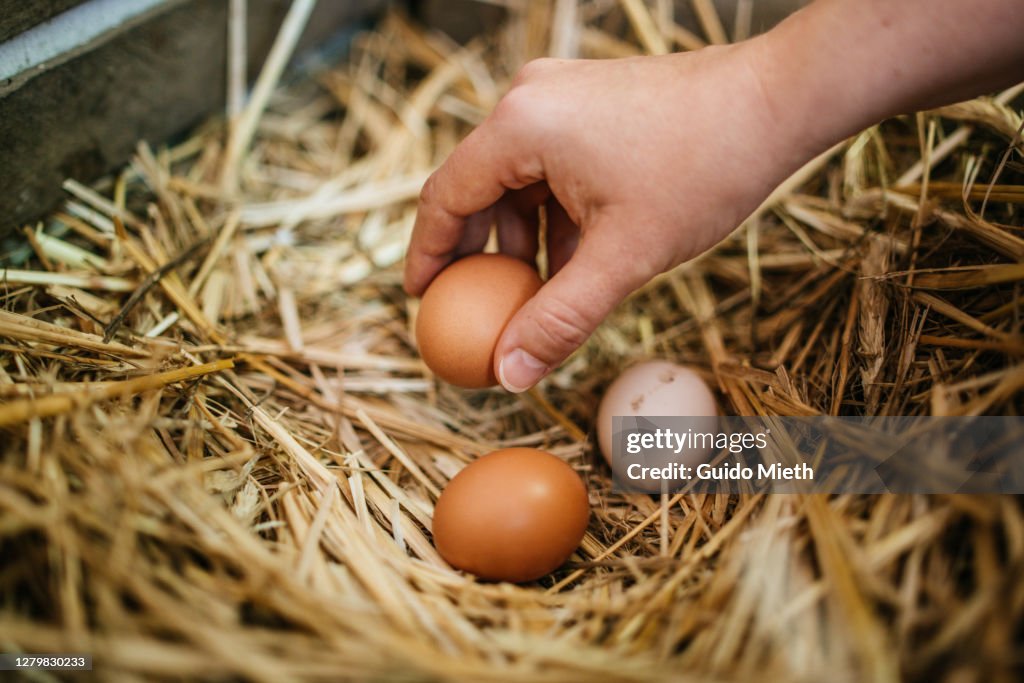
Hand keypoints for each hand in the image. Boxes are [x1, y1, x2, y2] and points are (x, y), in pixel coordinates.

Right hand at [404, 42, 813, 391]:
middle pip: (477, 186)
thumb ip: (559, 319)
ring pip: (517, 178)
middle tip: (475, 308)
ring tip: (537, 293)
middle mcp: (529, 98)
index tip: (421, 302)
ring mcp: (562, 94)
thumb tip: (509, 375)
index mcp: (519, 125)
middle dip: (477, 253)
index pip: (445, 197)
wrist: (777, 101)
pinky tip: (577, 257)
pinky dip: (554, 213)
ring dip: (522, 237)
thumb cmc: (704, 168)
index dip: (427, 256)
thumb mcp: (623, 257)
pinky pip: (551, 164)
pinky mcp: (592, 101)